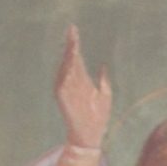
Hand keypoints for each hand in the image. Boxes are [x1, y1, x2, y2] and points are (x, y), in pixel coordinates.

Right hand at [54, 25, 111, 148]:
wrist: (92, 136)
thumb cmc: (99, 118)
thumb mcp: (105, 95)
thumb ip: (103, 80)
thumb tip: (102, 66)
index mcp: (82, 80)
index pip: (77, 57)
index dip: (75, 44)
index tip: (74, 29)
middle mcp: (72, 82)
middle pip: (70, 59)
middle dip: (71, 45)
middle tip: (72, 30)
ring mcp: (66, 89)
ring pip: (65, 68)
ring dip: (68, 55)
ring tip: (72, 42)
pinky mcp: (62, 98)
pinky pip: (61, 82)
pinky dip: (64, 72)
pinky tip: (69, 61)